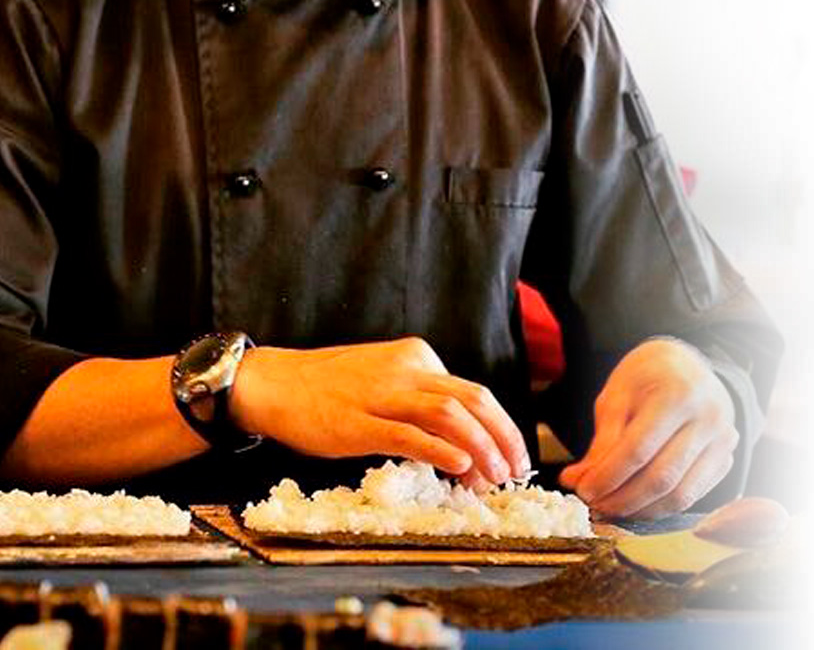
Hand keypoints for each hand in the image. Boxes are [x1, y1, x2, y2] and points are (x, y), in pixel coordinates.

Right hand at [230, 336, 529, 484]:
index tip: (511, 455)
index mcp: (417, 357)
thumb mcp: (385, 379)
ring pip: (449, 414)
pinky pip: (410, 434)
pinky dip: (441, 450)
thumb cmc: (331, 388)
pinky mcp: (360, 422)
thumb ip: (420, 399)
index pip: (473, 391)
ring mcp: (383, 394)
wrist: (277, 383)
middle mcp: (407, 370)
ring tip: (494, 477)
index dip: (499, 427)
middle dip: (502, 436)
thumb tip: (463, 443)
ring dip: (480, 447)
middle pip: (473, 399)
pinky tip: (460, 467)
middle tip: (516, 469)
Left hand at [559, 338, 737, 518]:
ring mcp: (723, 440)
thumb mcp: (617, 393)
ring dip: (641, 510)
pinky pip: (693, 495)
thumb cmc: (647, 375)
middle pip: (661, 478)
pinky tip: (637, 504)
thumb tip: (579, 480)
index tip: (583, 492)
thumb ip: (602, 439)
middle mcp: (708, 417)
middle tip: (595, 507)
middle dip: (623, 500)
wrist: (685, 364)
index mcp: (677, 393)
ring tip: (612, 508)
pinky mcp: (726, 457)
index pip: (638, 450)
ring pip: (680, 495)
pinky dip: (662, 507)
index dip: (608, 477)